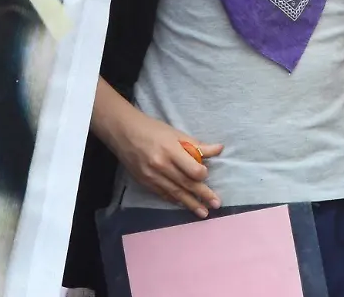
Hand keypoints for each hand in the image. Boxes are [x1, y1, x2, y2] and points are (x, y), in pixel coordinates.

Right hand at [108, 109, 223, 216]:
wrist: (123, 133)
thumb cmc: (152, 130)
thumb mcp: (176, 133)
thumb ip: (197, 145)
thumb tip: (219, 149)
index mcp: (171, 150)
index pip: (192, 169)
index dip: (202, 174)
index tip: (207, 174)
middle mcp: (161, 166)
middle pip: (186, 184)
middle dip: (203, 195)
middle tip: (216, 205)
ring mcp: (152, 176)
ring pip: (176, 193)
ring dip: (191, 204)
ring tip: (204, 213)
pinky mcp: (145, 183)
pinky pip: (163, 194)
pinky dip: (175, 200)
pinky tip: (184, 206)